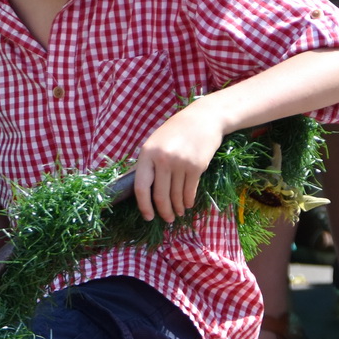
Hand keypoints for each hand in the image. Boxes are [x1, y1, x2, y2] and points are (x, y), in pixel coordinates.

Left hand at [132, 101, 228, 223]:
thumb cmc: (176, 131)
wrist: (203, 119)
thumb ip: (147, 163)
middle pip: (160, 195)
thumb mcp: (155, 142)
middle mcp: (163, 159)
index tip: (148, 216)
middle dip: (164, 211)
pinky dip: (188, 201)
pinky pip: (190, 191)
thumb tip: (136, 185)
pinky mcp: (196, 167)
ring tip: (178, 213)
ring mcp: (180, 163)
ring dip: (177, 208)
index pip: (141, 187)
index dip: (144, 205)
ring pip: (176, 195)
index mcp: (147, 153)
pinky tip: (187, 204)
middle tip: (167, 219)